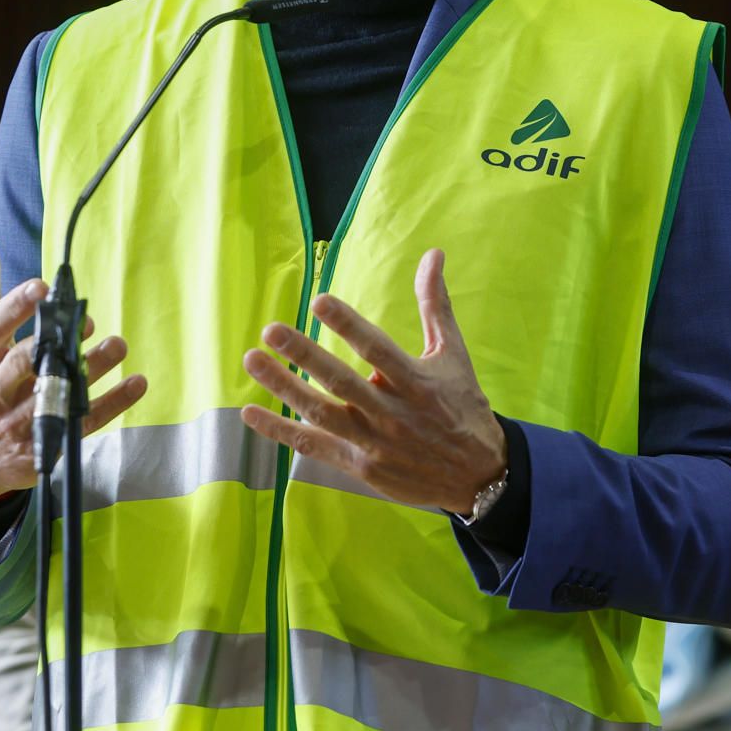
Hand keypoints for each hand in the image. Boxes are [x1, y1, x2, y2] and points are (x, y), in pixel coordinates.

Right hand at [0, 226, 145, 496]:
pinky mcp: (44, 447)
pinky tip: (136, 383)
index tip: (40, 287)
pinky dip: (110, 405)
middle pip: (20, 368)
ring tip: (117, 346)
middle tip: (84, 321)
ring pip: (54, 397)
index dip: (13, 309)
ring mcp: (18, 423)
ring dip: (87, 373)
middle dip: (49, 344)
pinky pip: (81, 425)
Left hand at [240, 248, 506, 513]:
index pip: (376, 348)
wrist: (479, 476)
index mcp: (415, 381)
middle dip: (304, 355)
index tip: (319, 302)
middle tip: (271, 330)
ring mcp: (374, 442)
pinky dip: (280, 431)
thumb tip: (433, 253)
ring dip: (283, 387)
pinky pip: (313, 446)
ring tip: (253, 360)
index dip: (348, 325)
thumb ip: (435, 305)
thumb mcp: (453, 355)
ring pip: (320, 413)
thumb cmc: (463, 407)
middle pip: (341, 381)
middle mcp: (392, 412)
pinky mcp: (360, 465)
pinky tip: (251, 412)